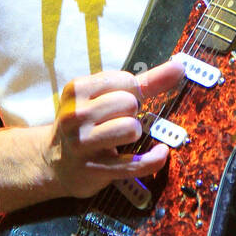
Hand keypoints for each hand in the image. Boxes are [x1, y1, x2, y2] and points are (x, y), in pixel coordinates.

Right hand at [42, 58, 184, 197]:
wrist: (55, 162)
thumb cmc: (87, 123)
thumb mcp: (103, 96)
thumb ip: (144, 81)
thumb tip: (179, 67)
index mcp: (77, 90)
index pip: (125, 81)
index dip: (133, 91)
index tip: (121, 100)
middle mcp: (76, 115)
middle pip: (128, 103)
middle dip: (131, 112)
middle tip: (117, 120)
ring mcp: (83, 144)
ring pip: (130, 128)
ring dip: (134, 132)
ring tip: (122, 137)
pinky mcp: (95, 169)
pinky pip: (136, 163)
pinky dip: (154, 158)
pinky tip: (160, 152)